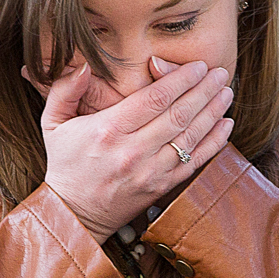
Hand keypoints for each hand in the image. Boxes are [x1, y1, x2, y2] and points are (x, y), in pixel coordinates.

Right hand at [38, 58, 234, 240]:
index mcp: (108, 130)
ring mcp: (150, 172)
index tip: (198, 66)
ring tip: (226, 93)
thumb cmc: (64, 164)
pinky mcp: (161, 187)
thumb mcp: (53, 123)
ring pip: (190, 136)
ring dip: (213, 112)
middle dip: (204, 90)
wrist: (73, 213)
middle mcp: (133, 151)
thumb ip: (65, 90)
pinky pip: (194, 162)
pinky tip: (225, 124)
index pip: (154, 99)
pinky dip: (213, 142)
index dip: (181, 80)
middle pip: (178, 114)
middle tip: (220, 73)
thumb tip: (84, 64)